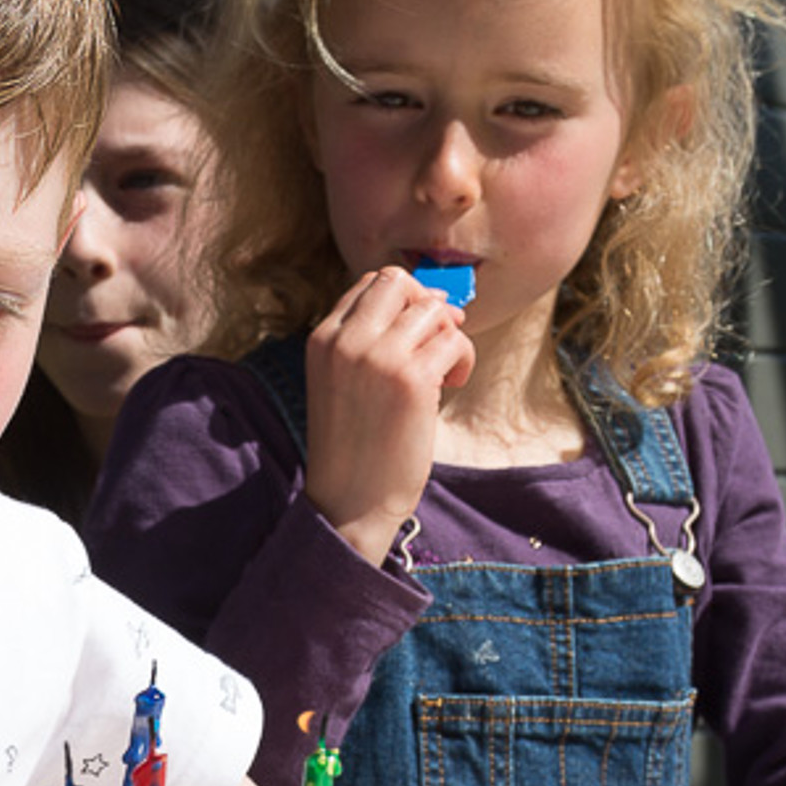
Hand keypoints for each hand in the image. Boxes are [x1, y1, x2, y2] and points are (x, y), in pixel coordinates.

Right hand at [299, 266, 473, 564]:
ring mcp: (378, 357)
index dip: (404, 301)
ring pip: (433, 310)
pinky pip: (455, 341)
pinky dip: (462, 360)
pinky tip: (450, 387)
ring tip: (443, 374)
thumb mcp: (342, 382)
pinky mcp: (412, 379)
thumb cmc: (354, 447)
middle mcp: (346, 340)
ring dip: (449, 337)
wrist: (350, 502)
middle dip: (426, 306)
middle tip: (437, 343)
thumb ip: (368, 342)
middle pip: (400, 283)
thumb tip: (434, 302)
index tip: (418, 332)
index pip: (370, 284)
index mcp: (322, 339)